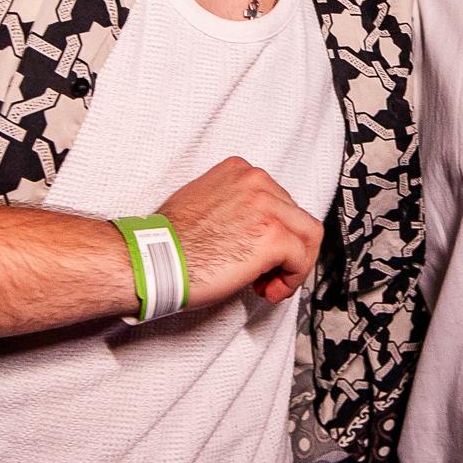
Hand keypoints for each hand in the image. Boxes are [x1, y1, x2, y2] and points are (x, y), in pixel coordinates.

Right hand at [156, 156, 323, 307]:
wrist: (153, 260)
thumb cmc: (170, 242)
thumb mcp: (205, 203)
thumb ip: (235, 207)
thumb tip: (255, 228)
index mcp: (240, 172)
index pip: (280, 200)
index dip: (275, 232)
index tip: (260, 254)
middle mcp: (256, 182)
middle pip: (298, 218)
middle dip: (286, 251)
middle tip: (264, 276)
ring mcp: (267, 207)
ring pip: (309, 236)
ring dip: (295, 266)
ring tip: (270, 284)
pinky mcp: (273, 236)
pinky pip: (302, 258)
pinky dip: (291, 280)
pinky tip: (267, 291)